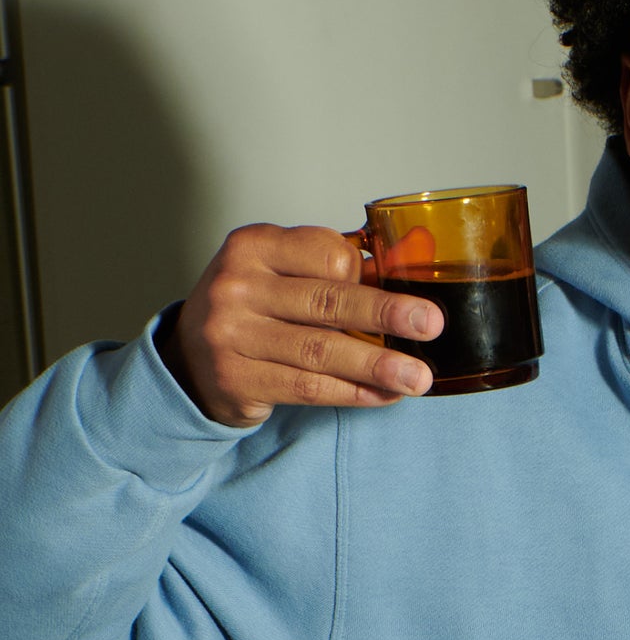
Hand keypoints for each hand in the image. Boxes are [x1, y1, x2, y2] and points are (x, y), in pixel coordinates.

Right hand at [159, 224, 443, 428]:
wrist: (189, 359)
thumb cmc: (251, 308)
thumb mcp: (280, 272)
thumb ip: (332, 270)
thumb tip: (408, 270)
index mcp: (254, 245)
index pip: (325, 253)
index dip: (364, 274)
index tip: (396, 287)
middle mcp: (237, 286)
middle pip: (326, 301)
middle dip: (385, 314)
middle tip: (431, 324)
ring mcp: (231, 334)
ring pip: (320, 350)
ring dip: (377, 365)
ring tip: (418, 377)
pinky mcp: (236, 379)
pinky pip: (307, 387)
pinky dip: (352, 392)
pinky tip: (384, 394)